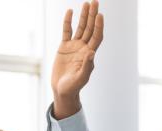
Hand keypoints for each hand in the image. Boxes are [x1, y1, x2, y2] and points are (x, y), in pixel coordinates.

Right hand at [51, 1, 103, 118]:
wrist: (62, 90)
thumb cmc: (73, 87)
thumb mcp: (81, 78)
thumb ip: (87, 66)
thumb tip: (92, 52)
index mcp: (89, 54)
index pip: (96, 36)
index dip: (98, 26)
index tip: (99, 14)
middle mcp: (83, 48)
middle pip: (90, 28)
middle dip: (92, 15)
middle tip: (94, 1)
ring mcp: (74, 46)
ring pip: (80, 27)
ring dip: (83, 16)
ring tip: (86, 3)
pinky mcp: (64, 47)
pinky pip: (66, 31)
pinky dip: (68, 22)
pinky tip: (70, 11)